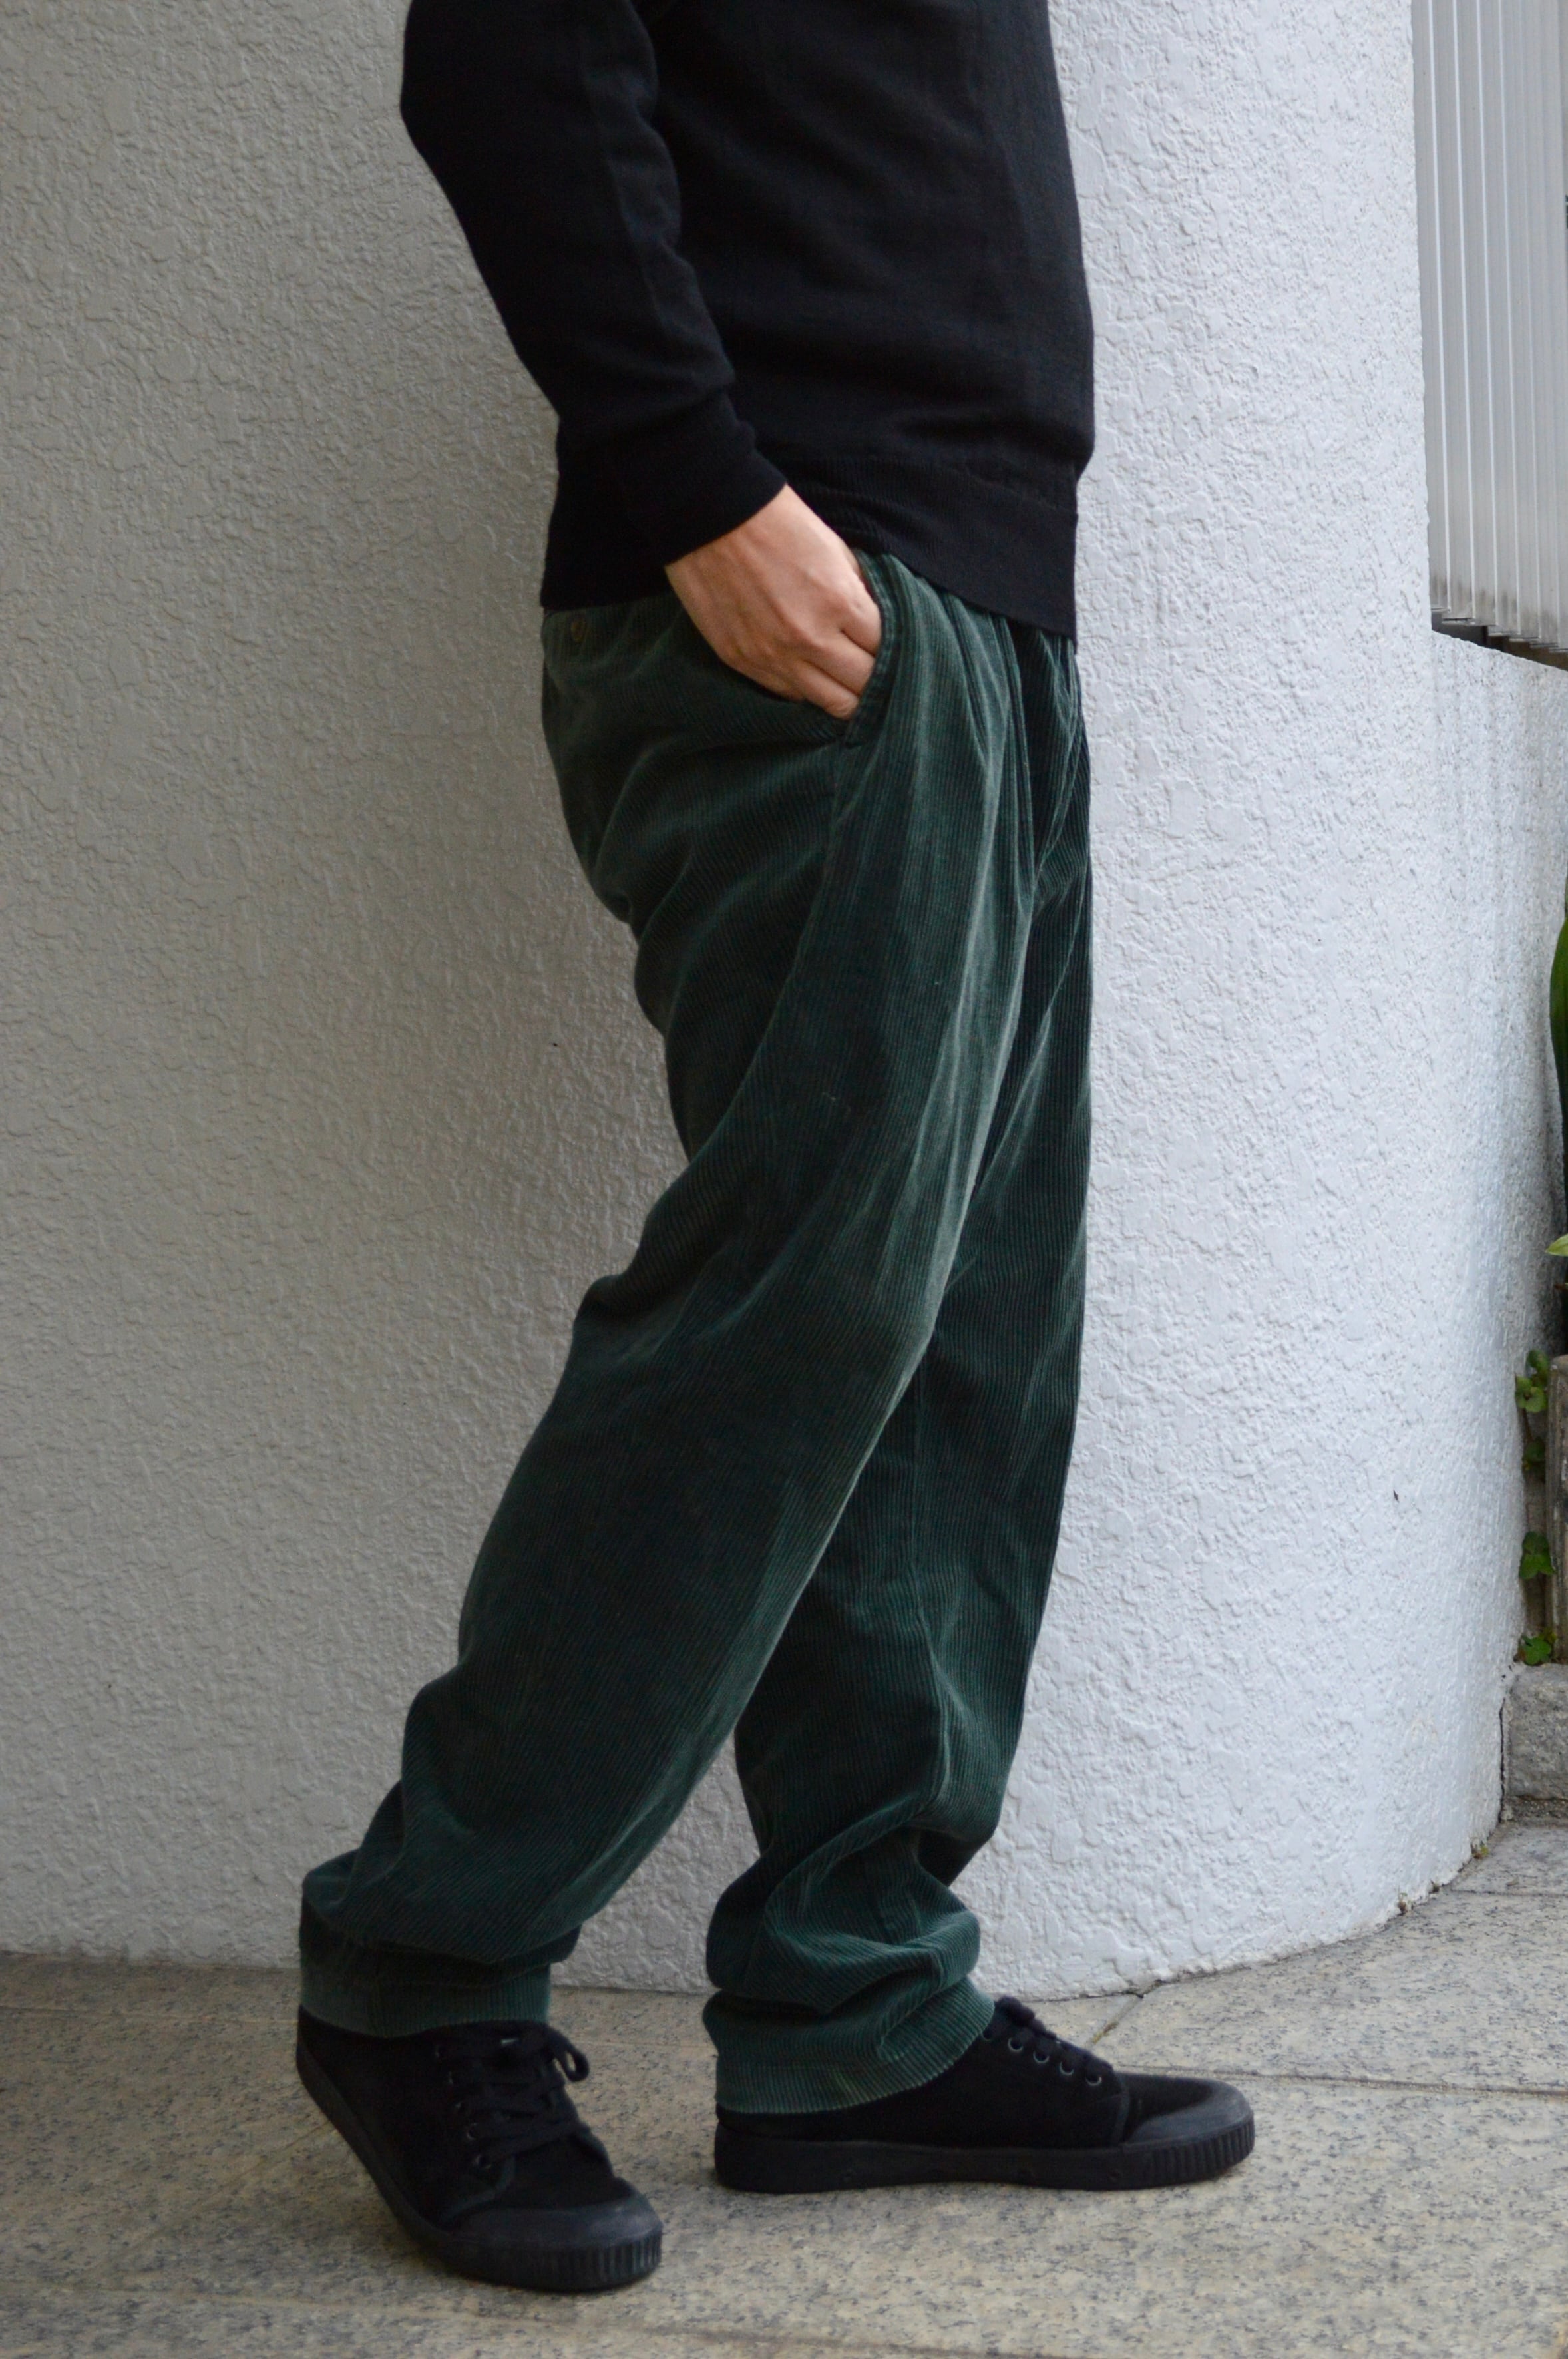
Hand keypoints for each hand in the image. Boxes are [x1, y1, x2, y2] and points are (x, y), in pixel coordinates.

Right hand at [665, 486, 881, 720]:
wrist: (709, 517)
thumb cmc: (777, 522)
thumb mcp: (834, 547)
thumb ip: (860, 589)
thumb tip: (879, 622)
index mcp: (838, 601)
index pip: (887, 649)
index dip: (895, 649)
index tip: (892, 647)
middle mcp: (809, 638)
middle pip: (863, 685)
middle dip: (875, 678)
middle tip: (874, 668)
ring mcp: (774, 656)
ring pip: (830, 702)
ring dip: (845, 693)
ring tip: (846, 680)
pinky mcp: (745, 663)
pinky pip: (790, 694)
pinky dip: (807, 688)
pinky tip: (810, 672)